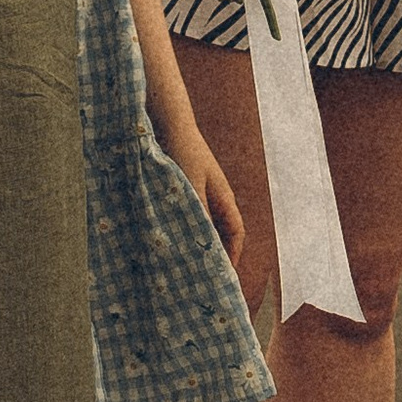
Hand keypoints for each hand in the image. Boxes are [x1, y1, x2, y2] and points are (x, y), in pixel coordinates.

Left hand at [157, 115, 243, 270]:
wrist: (167, 123)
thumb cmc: (182, 152)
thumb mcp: (190, 187)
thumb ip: (198, 214)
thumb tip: (203, 244)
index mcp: (223, 197)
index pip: (235, 232)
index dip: (232, 254)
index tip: (223, 276)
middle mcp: (214, 198)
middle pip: (219, 233)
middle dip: (214, 254)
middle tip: (201, 278)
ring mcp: (197, 193)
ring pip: (200, 226)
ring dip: (194, 243)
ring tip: (182, 264)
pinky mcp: (181, 190)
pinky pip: (184, 216)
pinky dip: (180, 229)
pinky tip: (166, 240)